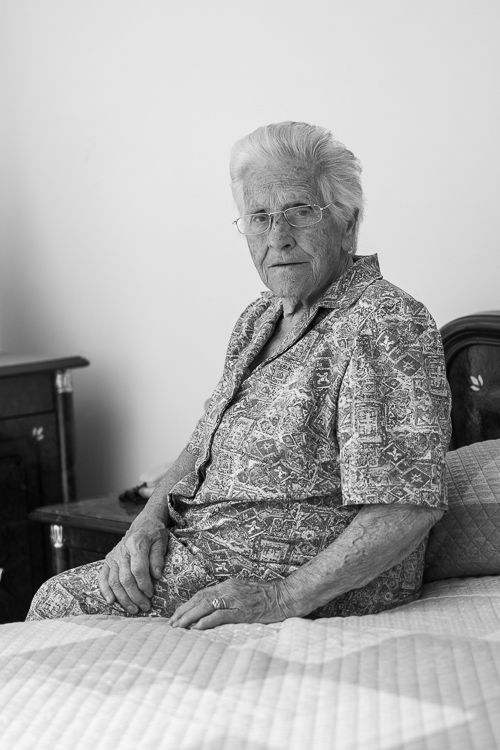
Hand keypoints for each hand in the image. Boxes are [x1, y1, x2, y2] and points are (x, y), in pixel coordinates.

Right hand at [98, 515, 168, 613]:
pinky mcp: (108, 561)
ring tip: (134, 609)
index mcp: (136, 544)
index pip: (138, 569)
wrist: (143, 524)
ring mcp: (113, 556)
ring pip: (114, 581)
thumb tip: (157, 576)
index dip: (144, 584)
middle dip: (135, 596)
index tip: (151, 594)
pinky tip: (111, 601)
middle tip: (145, 607)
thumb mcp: (161, 541)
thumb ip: (158, 558)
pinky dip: (105, 590)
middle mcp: (122, 551)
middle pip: (125, 578)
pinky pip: (103, 577)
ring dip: (123, 598)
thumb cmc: (154, 534)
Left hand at [168, 578, 293, 629]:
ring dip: (190, 616)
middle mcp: (229, 589)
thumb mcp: (244, 594)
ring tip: (178, 627)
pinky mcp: (243, 610)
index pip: (202, 594)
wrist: (285, 596)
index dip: (187, 604)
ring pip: (206, 605)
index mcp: (228, 585)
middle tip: (171, 624)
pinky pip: (221, 614)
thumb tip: (212, 612)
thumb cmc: (267, 597)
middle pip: (200, 599)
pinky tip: (197, 628)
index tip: (176, 615)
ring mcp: (235, 599)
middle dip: (183, 611)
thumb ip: (229, 600)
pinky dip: (207, 621)